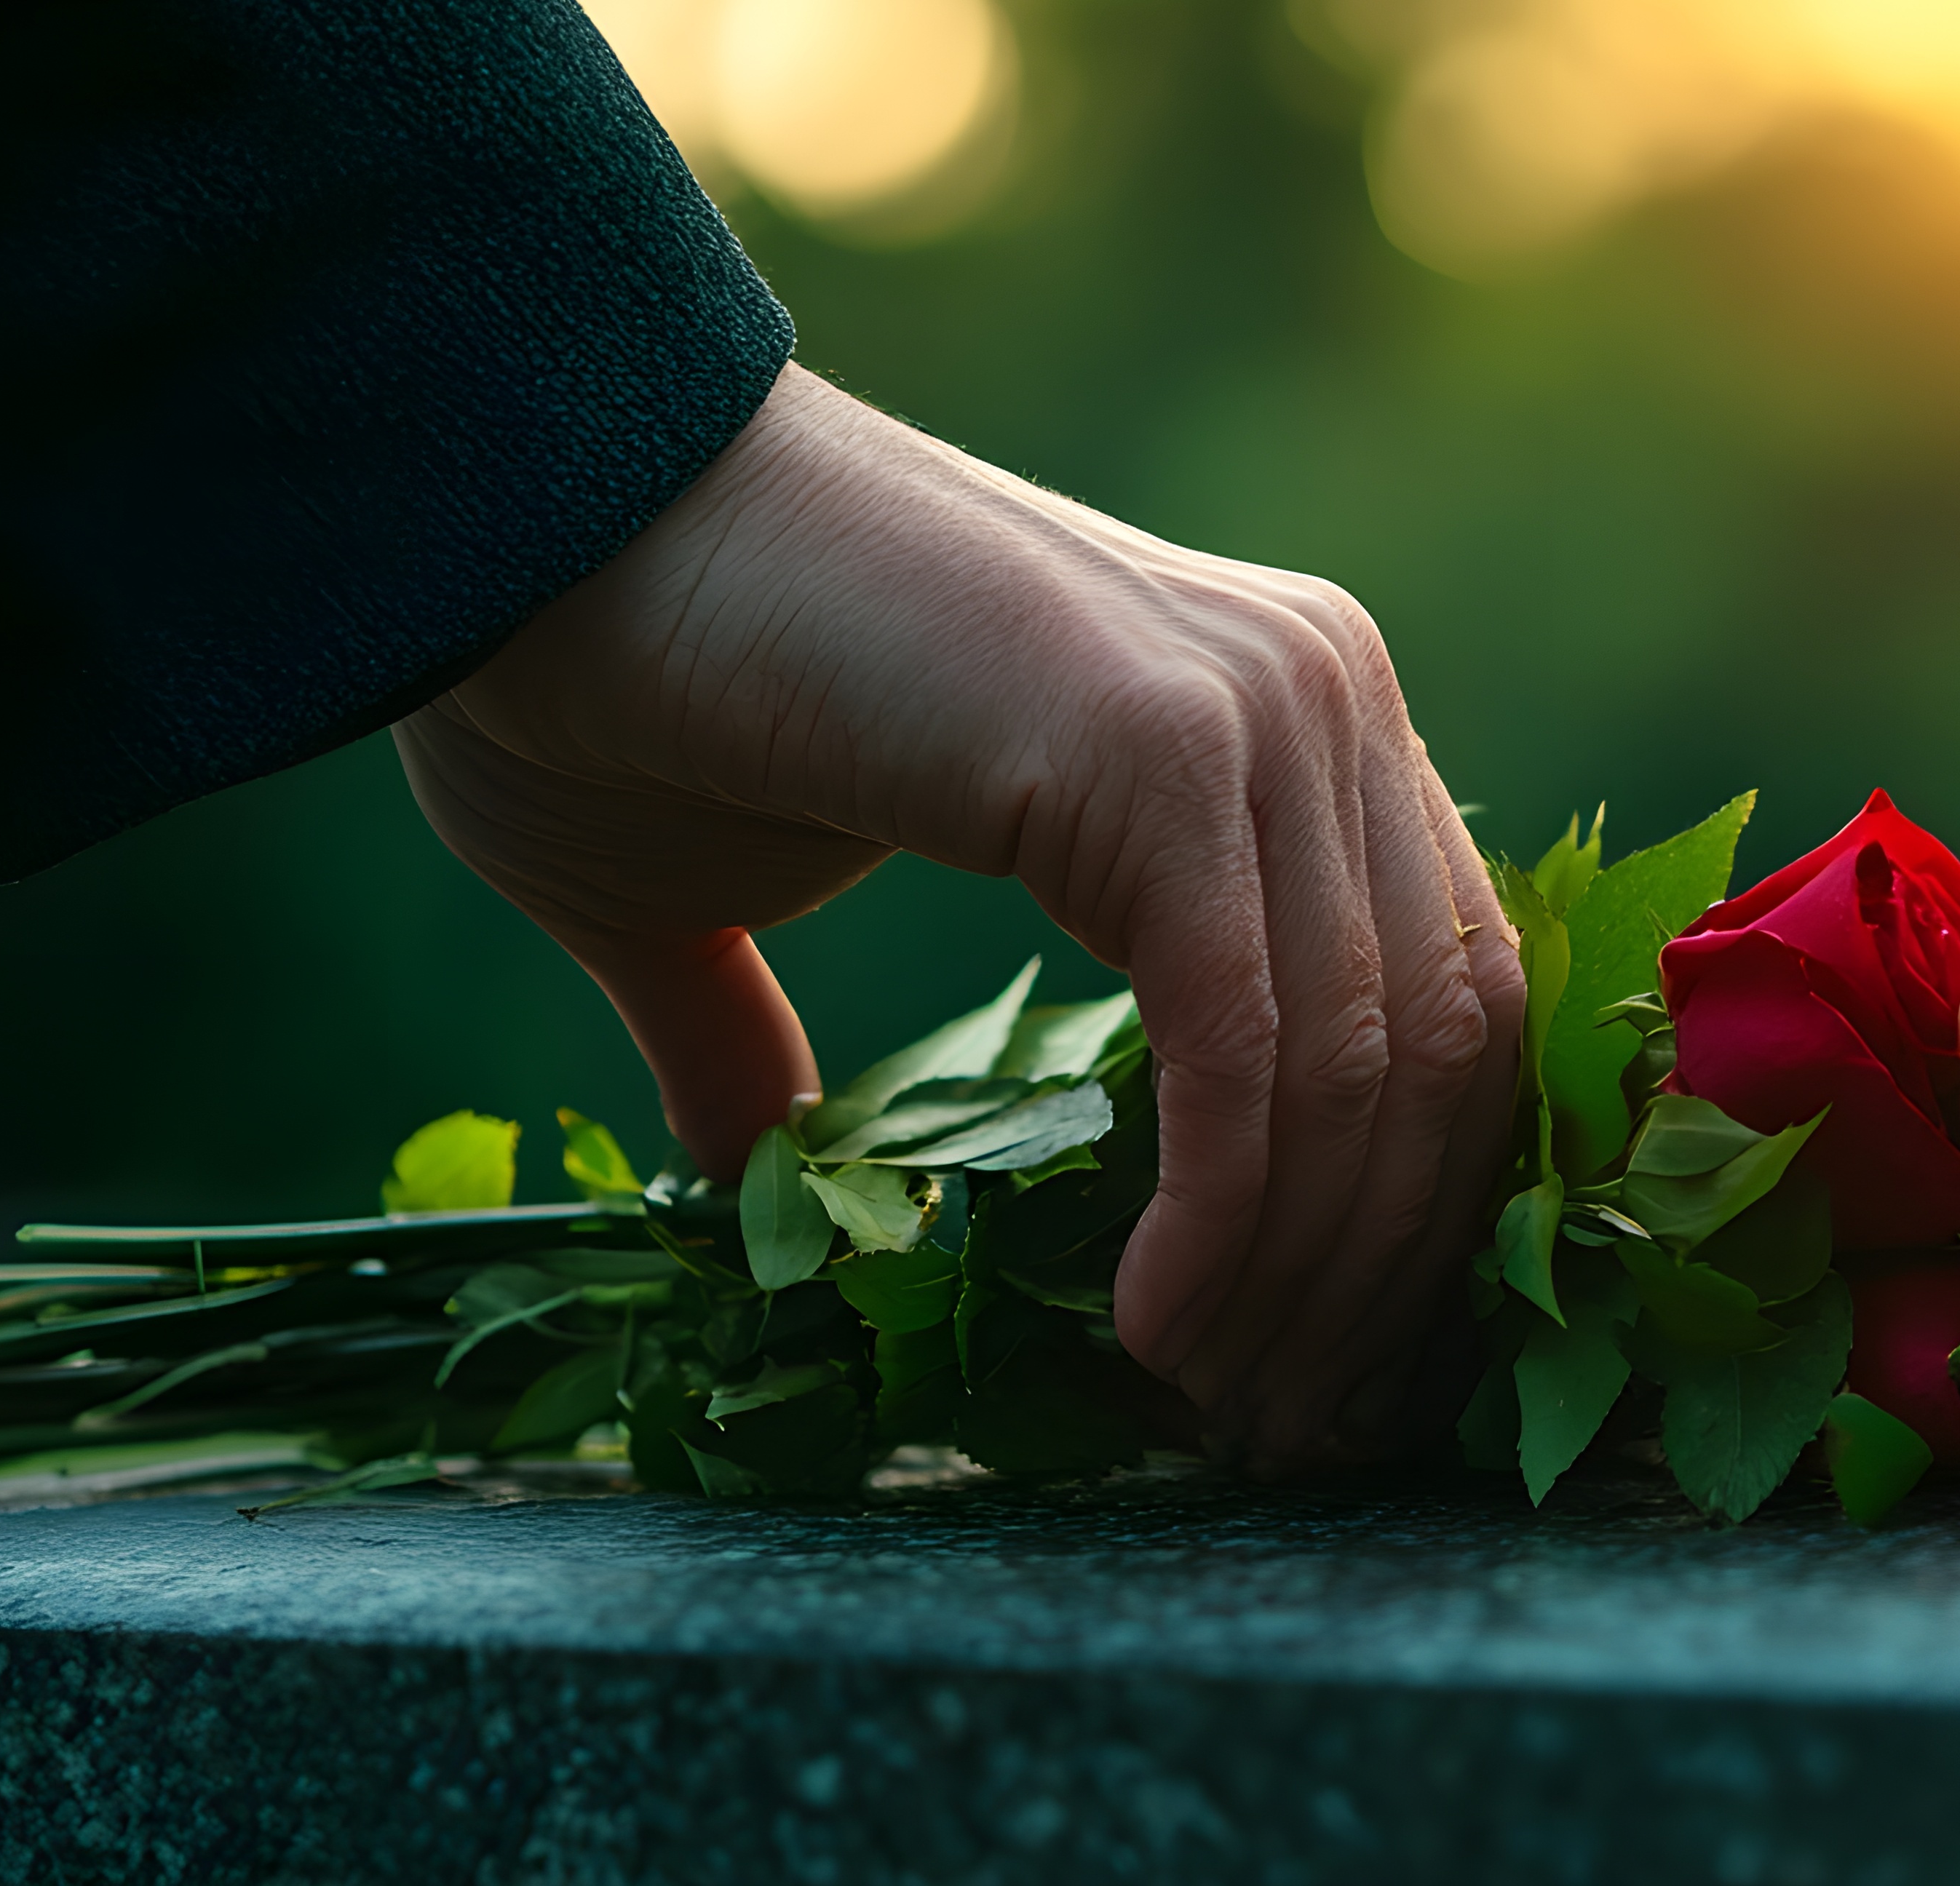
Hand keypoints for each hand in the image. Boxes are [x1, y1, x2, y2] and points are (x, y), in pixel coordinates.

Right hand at [392, 366, 1524, 1472]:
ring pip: (1363, 1066)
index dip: (1410, 1205)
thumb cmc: (610, 686)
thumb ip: (808, 1052)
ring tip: (1210, 1416)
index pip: (1438, 988)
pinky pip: (1250, 1043)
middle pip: (1441, 1044)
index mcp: (1279, 710)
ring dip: (1303, 1280)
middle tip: (1289, 1439)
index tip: (1323, 1371)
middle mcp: (1312, 692)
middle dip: (1385, 1279)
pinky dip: (1225, 1214)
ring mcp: (1251, 706)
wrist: (518, 520)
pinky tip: (1154, 1328)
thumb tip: (769, 1196)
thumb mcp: (761, 905)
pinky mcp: (1153, 754)